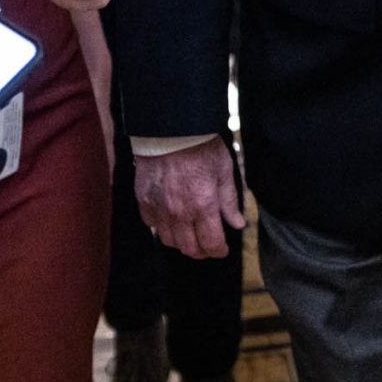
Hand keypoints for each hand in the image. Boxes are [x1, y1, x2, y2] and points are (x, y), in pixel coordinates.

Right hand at [133, 138, 243, 258]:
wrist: (169, 130)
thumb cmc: (200, 146)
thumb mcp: (224, 170)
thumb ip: (229, 201)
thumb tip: (237, 224)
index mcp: (203, 206)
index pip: (211, 244)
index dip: (219, 251)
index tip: (222, 249)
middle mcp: (179, 213)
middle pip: (189, 249)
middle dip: (202, 251)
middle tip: (208, 244)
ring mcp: (159, 209)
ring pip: (169, 241)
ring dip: (181, 242)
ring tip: (190, 233)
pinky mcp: (144, 201)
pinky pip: (152, 225)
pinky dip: (162, 227)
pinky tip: (171, 218)